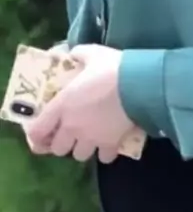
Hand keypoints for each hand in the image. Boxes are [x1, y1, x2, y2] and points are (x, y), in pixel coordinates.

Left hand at [26, 45, 133, 163]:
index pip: (38, 131)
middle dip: (62, 143)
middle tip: (69, 134)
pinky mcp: (111, 143)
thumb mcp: (92, 53)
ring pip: (79, 156)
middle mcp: (73, 126)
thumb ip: (78, 54)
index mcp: (62, 105)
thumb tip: (72, 54)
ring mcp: (92, 138)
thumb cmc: (111, 69)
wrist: (138, 85)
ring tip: (90, 139)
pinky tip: (109, 143)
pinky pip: (104, 157)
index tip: (40, 136)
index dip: (36, 137)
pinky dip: (105, 153)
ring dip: (83, 148)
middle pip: (58, 149)